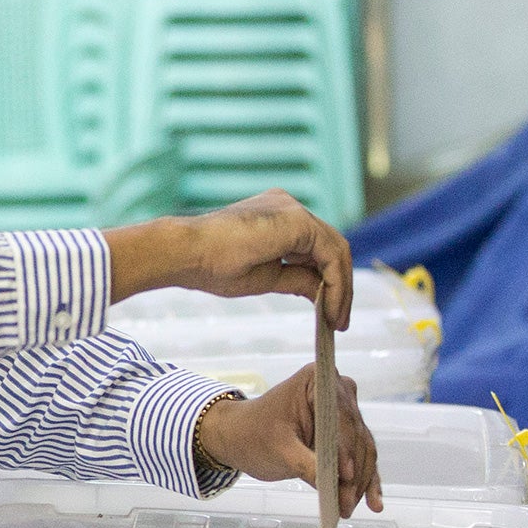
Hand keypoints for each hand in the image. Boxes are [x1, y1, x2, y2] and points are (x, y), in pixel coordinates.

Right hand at [105, 191, 354, 326]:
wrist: (187, 253)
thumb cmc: (211, 265)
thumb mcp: (265, 277)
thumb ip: (294, 279)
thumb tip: (320, 292)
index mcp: (278, 217)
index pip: (315, 248)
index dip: (327, 280)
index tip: (328, 312)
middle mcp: (289, 207)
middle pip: (330, 248)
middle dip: (339, 286)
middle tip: (338, 320)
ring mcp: (294, 210)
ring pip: (336, 250)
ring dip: (341, 288)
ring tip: (335, 319)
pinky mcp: (298, 221)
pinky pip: (331, 254)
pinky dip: (335, 283)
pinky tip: (327, 308)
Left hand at [197, 371, 384, 517]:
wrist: (241, 436)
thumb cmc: (253, 434)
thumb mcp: (278, 450)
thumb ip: (307, 465)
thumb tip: (336, 485)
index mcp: (317, 379)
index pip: (339, 417)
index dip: (345, 446)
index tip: (345, 473)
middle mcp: (339, 391)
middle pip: (355, 436)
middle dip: (352, 473)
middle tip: (347, 503)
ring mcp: (346, 412)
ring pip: (362, 450)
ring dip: (359, 482)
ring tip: (350, 508)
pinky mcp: (347, 434)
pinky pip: (361, 458)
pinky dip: (364, 480)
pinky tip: (373, 502)